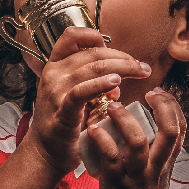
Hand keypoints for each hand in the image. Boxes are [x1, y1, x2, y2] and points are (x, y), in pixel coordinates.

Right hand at [26, 26, 151, 173]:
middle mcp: (54, 73)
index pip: (72, 36)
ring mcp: (56, 90)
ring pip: (93, 67)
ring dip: (121, 67)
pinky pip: (81, 91)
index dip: (95, 37)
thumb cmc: (63, 121)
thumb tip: (118, 76)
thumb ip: (93, 81)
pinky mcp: (62, 110)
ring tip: (139, 72)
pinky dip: (100, 84)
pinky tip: (116, 83)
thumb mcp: (75, 93)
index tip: (116, 51)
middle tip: (142, 67)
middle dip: (122, 57)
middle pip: (93, 53)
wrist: (46, 152)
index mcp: (55, 65)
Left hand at [86, 87, 185, 188]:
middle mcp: (155, 169)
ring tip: (111, 106)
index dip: (172, 106)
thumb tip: (143, 133)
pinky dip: (102, 140)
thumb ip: (153, 158)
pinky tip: (93, 130)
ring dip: (124, 120)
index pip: (179, 129)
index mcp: (164, 165)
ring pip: (138, 143)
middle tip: (146, 93)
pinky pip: (111, 159)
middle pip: (169, 131)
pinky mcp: (116, 187)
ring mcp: (136, 178)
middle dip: (161, 106)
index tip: (158, 93)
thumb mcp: (156, 180)